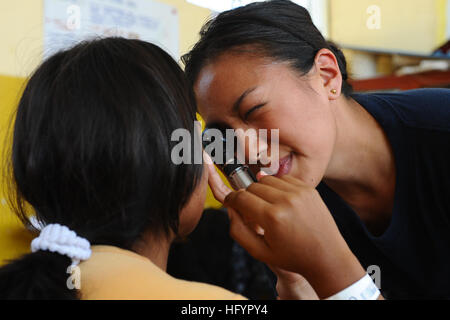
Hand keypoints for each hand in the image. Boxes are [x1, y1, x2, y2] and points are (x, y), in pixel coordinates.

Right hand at [224, 174, 365, 298]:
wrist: (327, 256)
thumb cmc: (292, 257)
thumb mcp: (259, 252)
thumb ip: (238, 230)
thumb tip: (229, 209)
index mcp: (272, 218)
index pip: (240, 198)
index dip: (231, 200)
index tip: (230, 203)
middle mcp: (286, 201)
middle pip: (252, 187)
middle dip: (246, 197)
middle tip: (250, 210)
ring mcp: (299, 192)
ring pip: (266, 180)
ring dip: (261, 190)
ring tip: (266, 206)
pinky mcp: (308, 189)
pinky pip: (283, 179)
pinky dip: (276, 187)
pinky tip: (279, 201)